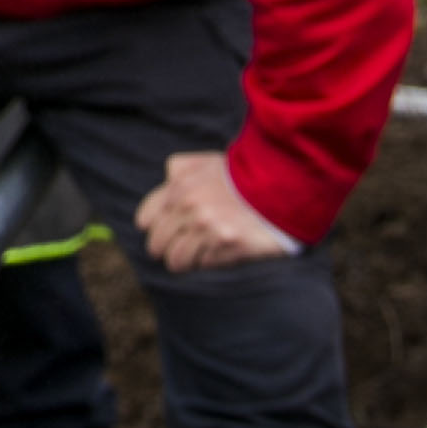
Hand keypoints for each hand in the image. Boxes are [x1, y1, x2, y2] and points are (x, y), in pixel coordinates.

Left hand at [135, 150, 294, 270]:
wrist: (281, 184)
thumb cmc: (242, 175)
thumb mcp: (205, 162)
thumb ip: (179, 170)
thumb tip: (165, 183)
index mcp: (178, 188)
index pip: (145, 221)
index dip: (155, 228)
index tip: (166, 232)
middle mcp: (188, 209)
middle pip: (157, 245)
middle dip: (168, 248)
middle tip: (185, 247)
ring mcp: (208, 229)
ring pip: (177, 261)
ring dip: (188, 260)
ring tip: (203, 252)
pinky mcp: (228, 246)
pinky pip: (204, 265)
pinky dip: (211, 261)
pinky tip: (223, 250)